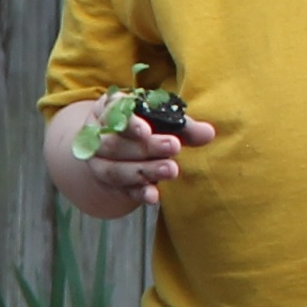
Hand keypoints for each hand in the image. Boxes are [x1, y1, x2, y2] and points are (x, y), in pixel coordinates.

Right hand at [73, 104, 214, 210]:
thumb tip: (208, 134)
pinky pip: (121, 190)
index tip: (146, 131)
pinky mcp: (110, 185)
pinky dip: (138, 193)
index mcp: (108, 110)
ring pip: (114, 170)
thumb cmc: (146, 126)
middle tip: (174, 146)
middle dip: (145, 147)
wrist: (122, 150)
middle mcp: (97, 137)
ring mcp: (99, 163)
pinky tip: (154, 196)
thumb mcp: (163, 121)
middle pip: (114, 144)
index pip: (113, 112)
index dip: (129, 123)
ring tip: (171, 170)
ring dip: (143, 171)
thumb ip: (184, 127)